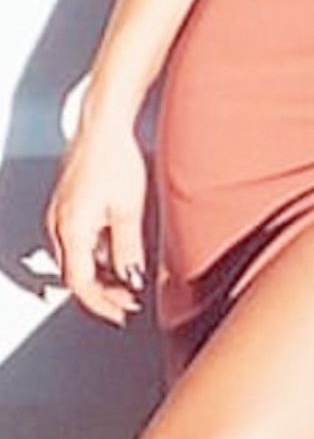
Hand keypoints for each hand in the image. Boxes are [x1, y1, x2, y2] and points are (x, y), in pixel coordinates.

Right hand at [45, 113, 148, 326]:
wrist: (103, 125)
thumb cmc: (114, 159)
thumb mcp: (128, 211)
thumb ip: (127, 250)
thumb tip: (131, 278)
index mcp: (71, 230)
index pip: (81, 284)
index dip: (102, 304)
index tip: (121, 313)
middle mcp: (58, 225)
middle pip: (74, 275)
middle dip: (102, 293)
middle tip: (129, 300)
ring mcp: (59, 215)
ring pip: (74, 259)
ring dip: (98, 275)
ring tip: (126, 280)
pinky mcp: (66, 206)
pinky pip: (74, 242)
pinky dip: (93, 256)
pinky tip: (115, 253)